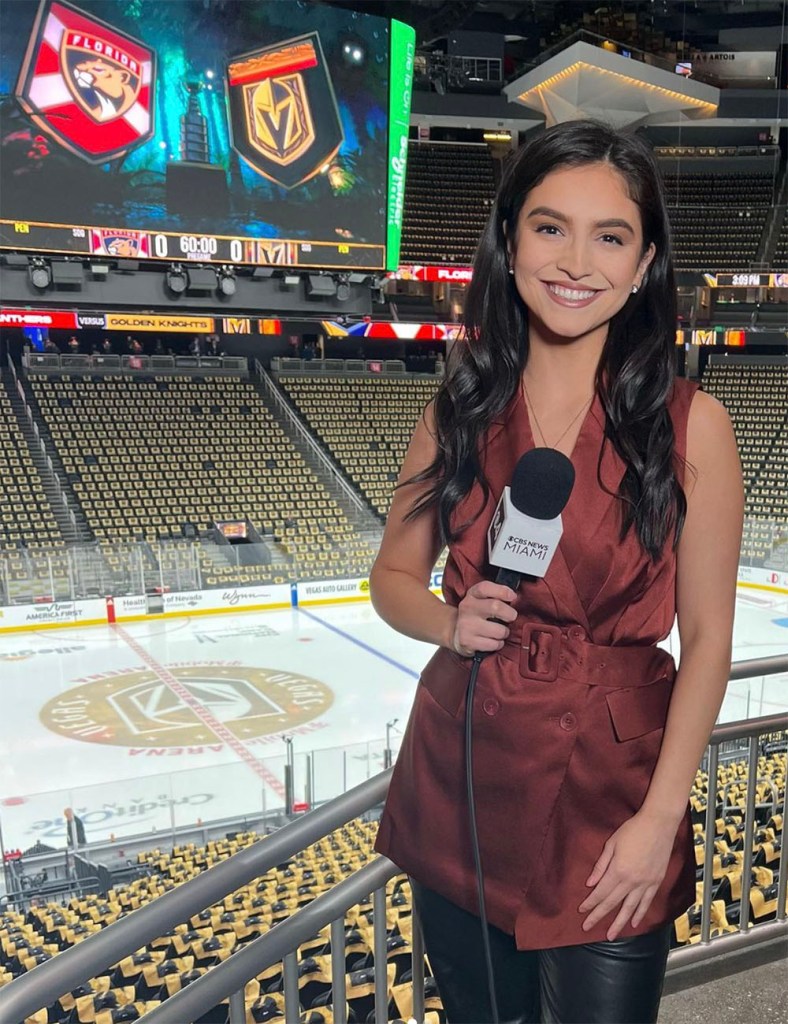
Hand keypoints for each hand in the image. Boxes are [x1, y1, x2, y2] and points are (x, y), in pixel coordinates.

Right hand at [451, 581, 516, 656]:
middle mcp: (467, 608)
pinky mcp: (467, 641)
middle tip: (511, 617)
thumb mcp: (480, 600)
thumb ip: (495, 596)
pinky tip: (492, 640)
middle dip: (510, 614)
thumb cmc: (475, 615)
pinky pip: (494, 644)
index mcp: (472, 595)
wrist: (455, 632)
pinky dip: (498, 644)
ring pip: (499, 630)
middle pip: (496, 607)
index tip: (512, 596)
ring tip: (499, 632)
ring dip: (504, 633)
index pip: (485, 588)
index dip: (502, 591)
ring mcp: (466, 625)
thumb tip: (514, 597)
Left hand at [578, 810, 675, 939]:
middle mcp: (632, 881)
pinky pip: (646, 903)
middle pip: (612, 903)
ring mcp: (645, 883)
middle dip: (599, 916)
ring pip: (630, 909)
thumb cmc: (633, 830)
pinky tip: (634, 924)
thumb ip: (601, 865)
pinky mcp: (656, 882)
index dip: (590, 903)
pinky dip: (639, 914)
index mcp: (618, 870)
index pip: (601, 892)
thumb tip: (591, 883)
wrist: (658, 825)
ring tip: (611, 936)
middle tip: (588, 928)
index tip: (582, 911)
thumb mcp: (612, 843)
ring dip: (619, 923)